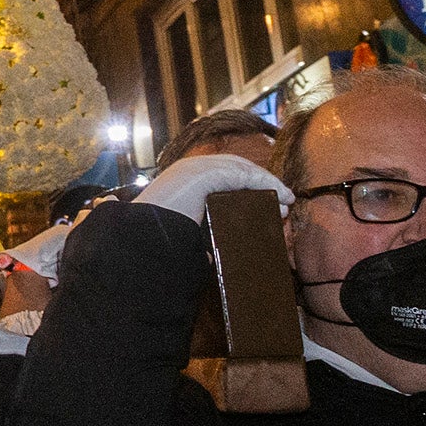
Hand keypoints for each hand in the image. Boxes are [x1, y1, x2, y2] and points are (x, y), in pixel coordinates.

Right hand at [133, 152, 290, 226]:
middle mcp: (189, 167)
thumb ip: (194, 235)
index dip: (246, 183)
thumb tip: (208, 258)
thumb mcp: (180, 232)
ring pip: (243, 170)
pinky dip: (266, 183)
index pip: (222, 172)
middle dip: (261, 182)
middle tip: (282, 200)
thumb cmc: (153, 239)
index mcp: (182, 178)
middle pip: (235, 167)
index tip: (265, 201)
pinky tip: (280, 195)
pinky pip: (244, 175)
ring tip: (286, 200)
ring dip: (268, 184)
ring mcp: (197, 167)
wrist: (140, 237)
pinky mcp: (207, 173)